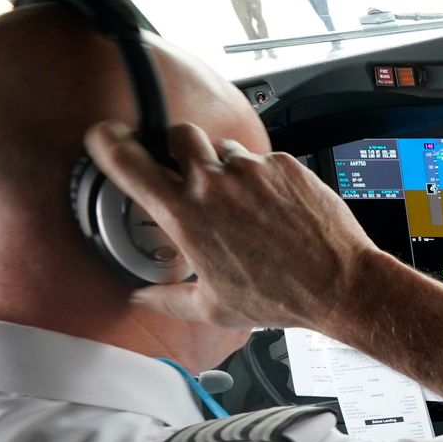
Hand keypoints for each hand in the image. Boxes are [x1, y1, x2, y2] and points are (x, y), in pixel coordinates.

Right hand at [84, 120, 390, 328]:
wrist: (338, 283)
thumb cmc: (280, 296)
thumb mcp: (213, 307)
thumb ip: (168, 299)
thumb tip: (142, 298)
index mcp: (185, 214)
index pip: (127, 161)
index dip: (108, 142)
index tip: (104, 137)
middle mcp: (214, 183)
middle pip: (178, 134)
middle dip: (178, 148)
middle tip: (188, 172)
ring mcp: (251, 170)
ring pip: (225, 148)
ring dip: (225, 167)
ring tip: (242, 202)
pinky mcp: (284, 164)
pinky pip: (263, 160)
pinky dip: (263, 178)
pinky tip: (274, 208)